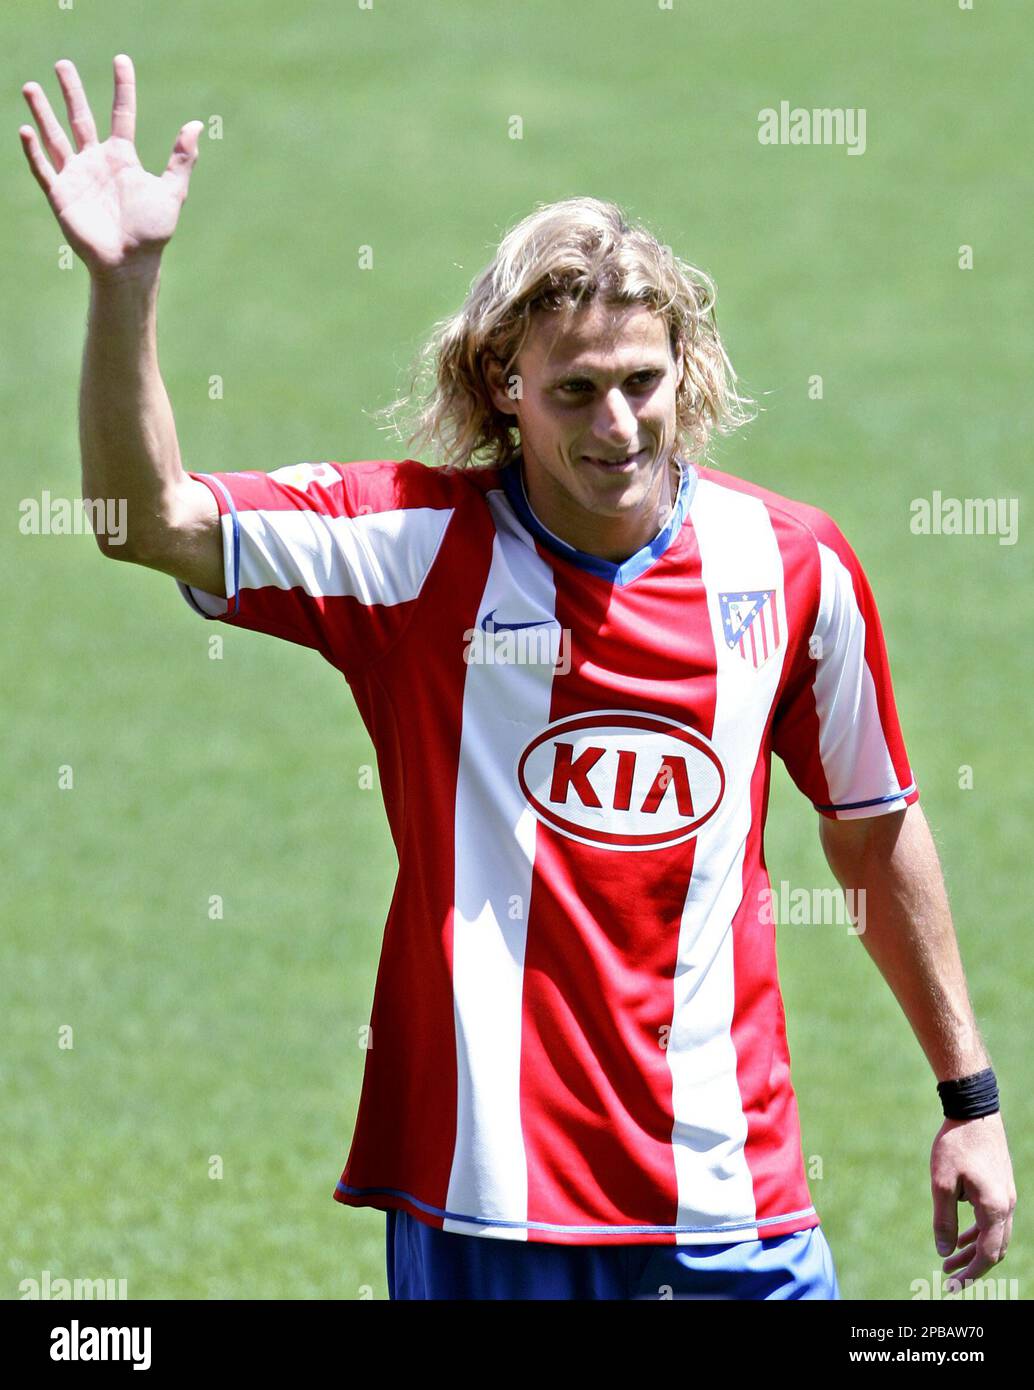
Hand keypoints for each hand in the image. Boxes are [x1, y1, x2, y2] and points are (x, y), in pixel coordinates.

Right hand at [19, 54, 202, 277]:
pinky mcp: (61, 195)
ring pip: (55, 137)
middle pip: (80, 118)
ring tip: (31, 87)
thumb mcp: (171, 192)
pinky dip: (34, 152)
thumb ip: (181, 159)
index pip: (122, 114)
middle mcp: (96, 161)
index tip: (121, 60)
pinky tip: (25, 131)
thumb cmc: (152, 232)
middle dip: (71, 91)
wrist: (130, 263)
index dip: (123, 88)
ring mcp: (77, 176)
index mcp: (122, 157)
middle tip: (63, 64)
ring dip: (43, 113)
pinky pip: (43, 169)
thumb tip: (196, 125)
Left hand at [930, 1111, 1015, 1292]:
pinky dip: (978, 1232)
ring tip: (949, 1260)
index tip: (951, 1286)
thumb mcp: (942, 1183)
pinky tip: (959, 1235)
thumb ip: (944, 1220)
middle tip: (948, 1277)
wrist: (974, 1111)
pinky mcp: (1001, 1187)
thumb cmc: (955, 1145)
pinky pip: (993, 1220)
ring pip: (995, 1235)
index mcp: (994, 1208)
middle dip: (972, 1266)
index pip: (987, 1255)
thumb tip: (944, 1252)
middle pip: (994, 1250)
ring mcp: (1007, 1196)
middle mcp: (1007, 1206)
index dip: (970, 1274)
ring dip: (974, 1249)